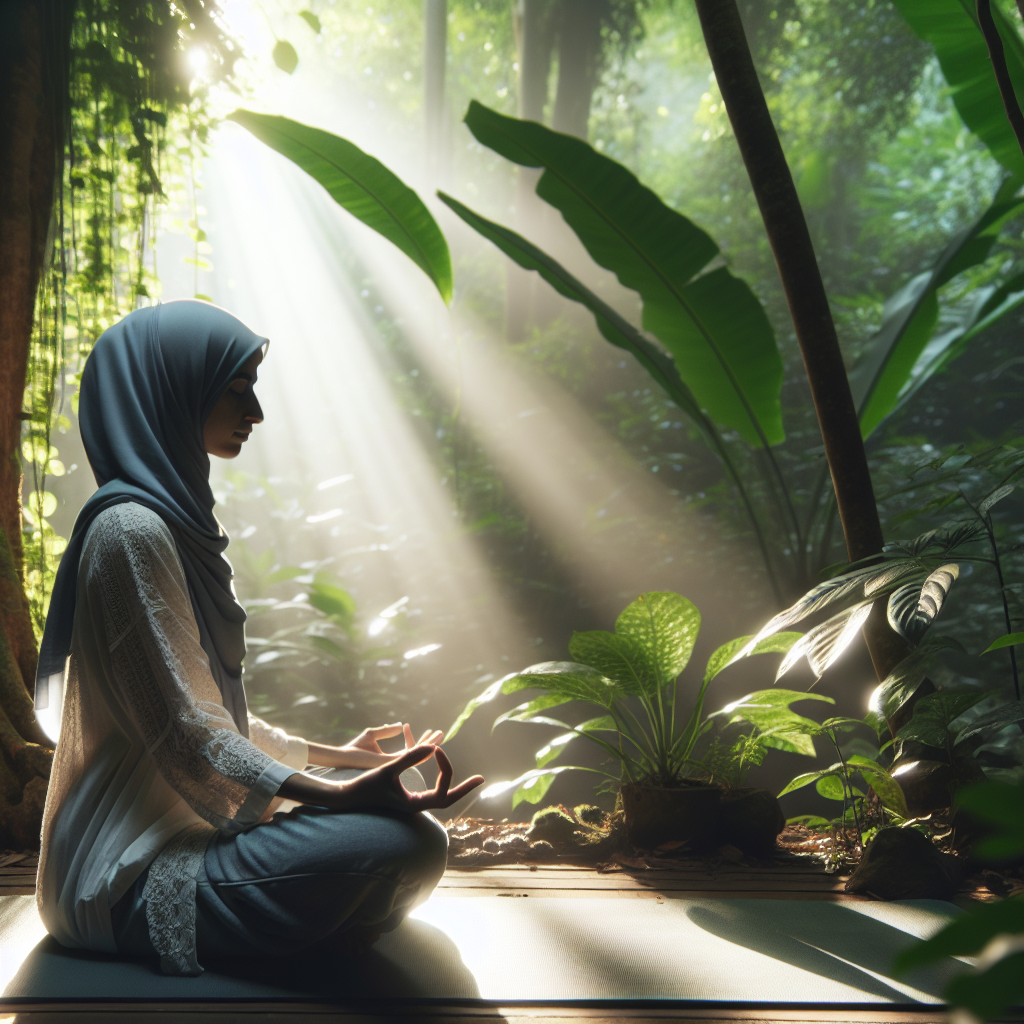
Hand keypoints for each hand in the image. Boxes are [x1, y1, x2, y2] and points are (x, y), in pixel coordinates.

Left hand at [307, 722, 443, 769]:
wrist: (343, 757)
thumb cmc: (354, 747)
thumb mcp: (372, 734)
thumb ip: (386, 730)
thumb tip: (400, 725)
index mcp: (391, 759)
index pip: (410, 749)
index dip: (419, 739)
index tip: (427, 728)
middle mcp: (395, 764)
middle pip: (418, 753)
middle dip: (430, 742)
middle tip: (442, 733)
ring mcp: (395, 765)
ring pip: (418, 755)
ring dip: (430, 744)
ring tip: (440, 733)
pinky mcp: (392, 764)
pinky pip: (411, 756)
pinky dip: (422, 748)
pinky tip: (430, 742)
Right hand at [334, 745, 483, 813]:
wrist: (347, 799)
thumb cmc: (365, 786)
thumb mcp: (388, 769)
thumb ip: (410, 758)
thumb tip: (431, 746)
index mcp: (415, 805)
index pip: (443, 788)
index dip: (445, 766)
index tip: (437, 748)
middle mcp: (416, 806)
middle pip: (448, 799)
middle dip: (465, 789)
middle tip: (481, 780)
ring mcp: (412, 804)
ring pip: (440, 796)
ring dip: (455, 786)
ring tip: (472, 780)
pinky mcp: (406, 799)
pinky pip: (430, 791)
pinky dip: (440, 782)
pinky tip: (442, 774)